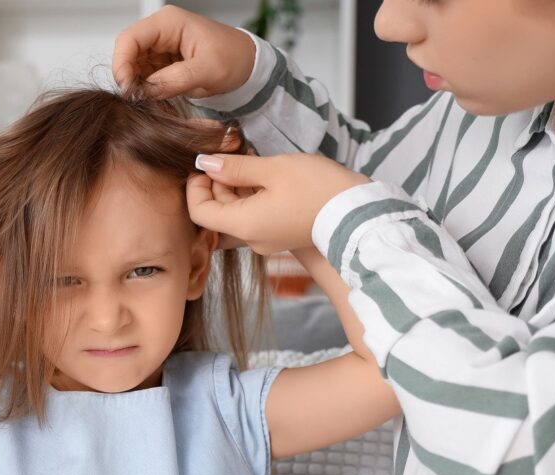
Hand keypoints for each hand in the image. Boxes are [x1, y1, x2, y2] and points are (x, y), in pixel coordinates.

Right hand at [113, 5, 255, 98]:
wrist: (248, 65)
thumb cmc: (234, 58)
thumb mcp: (207, 71)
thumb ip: (175, 80)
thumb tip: (145, 92)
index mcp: (168, 22)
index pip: (128, 39)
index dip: (122, 65)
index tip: (128, 90)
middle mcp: (160, 30)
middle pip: (127, 52)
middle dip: (128, 77)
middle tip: (136, 101)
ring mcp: (160, 45)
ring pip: (133, 66)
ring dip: (136, 85)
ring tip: (149, 102)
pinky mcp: (163, 61)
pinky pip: (144, 74)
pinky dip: (146, 88)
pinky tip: (155, 99)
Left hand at [186, 152, 371, 254]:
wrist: (359, 212)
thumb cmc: (318, 188)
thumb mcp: (273, 169)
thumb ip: (234, 168)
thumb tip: (205, 164)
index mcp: (244, 225)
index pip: (199, 212)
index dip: (196, 186)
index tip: (206, 163)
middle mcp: (252, 238)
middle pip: (217, 212)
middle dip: (218, 182)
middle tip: (233, 154)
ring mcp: (267, 239)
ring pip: (237, 212)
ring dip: (237, 186)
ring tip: (252, 160)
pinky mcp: (281, 234)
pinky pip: (256, 215)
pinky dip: (253, 194)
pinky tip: (266, 173)